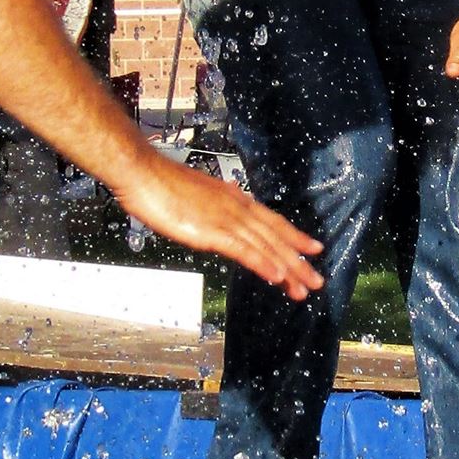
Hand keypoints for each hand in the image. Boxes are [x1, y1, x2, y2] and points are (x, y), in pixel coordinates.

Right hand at [117, 149, 322, 300]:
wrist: (141, 171)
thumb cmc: (159, 183)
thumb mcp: (193, 196)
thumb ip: (210, 209)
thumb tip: (216, 220)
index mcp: (232, 198)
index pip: (271, 220)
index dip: (293, 236)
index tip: (312, 249)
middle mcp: (235, 207)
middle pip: (275, 236)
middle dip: (298, 260)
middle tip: (317, 281)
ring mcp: (225, 218)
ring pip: (265, 246)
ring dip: (288, 268)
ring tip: (305, 287)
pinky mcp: (211, 230)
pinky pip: (243, 250)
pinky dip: (262, 263)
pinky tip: (276, 277)